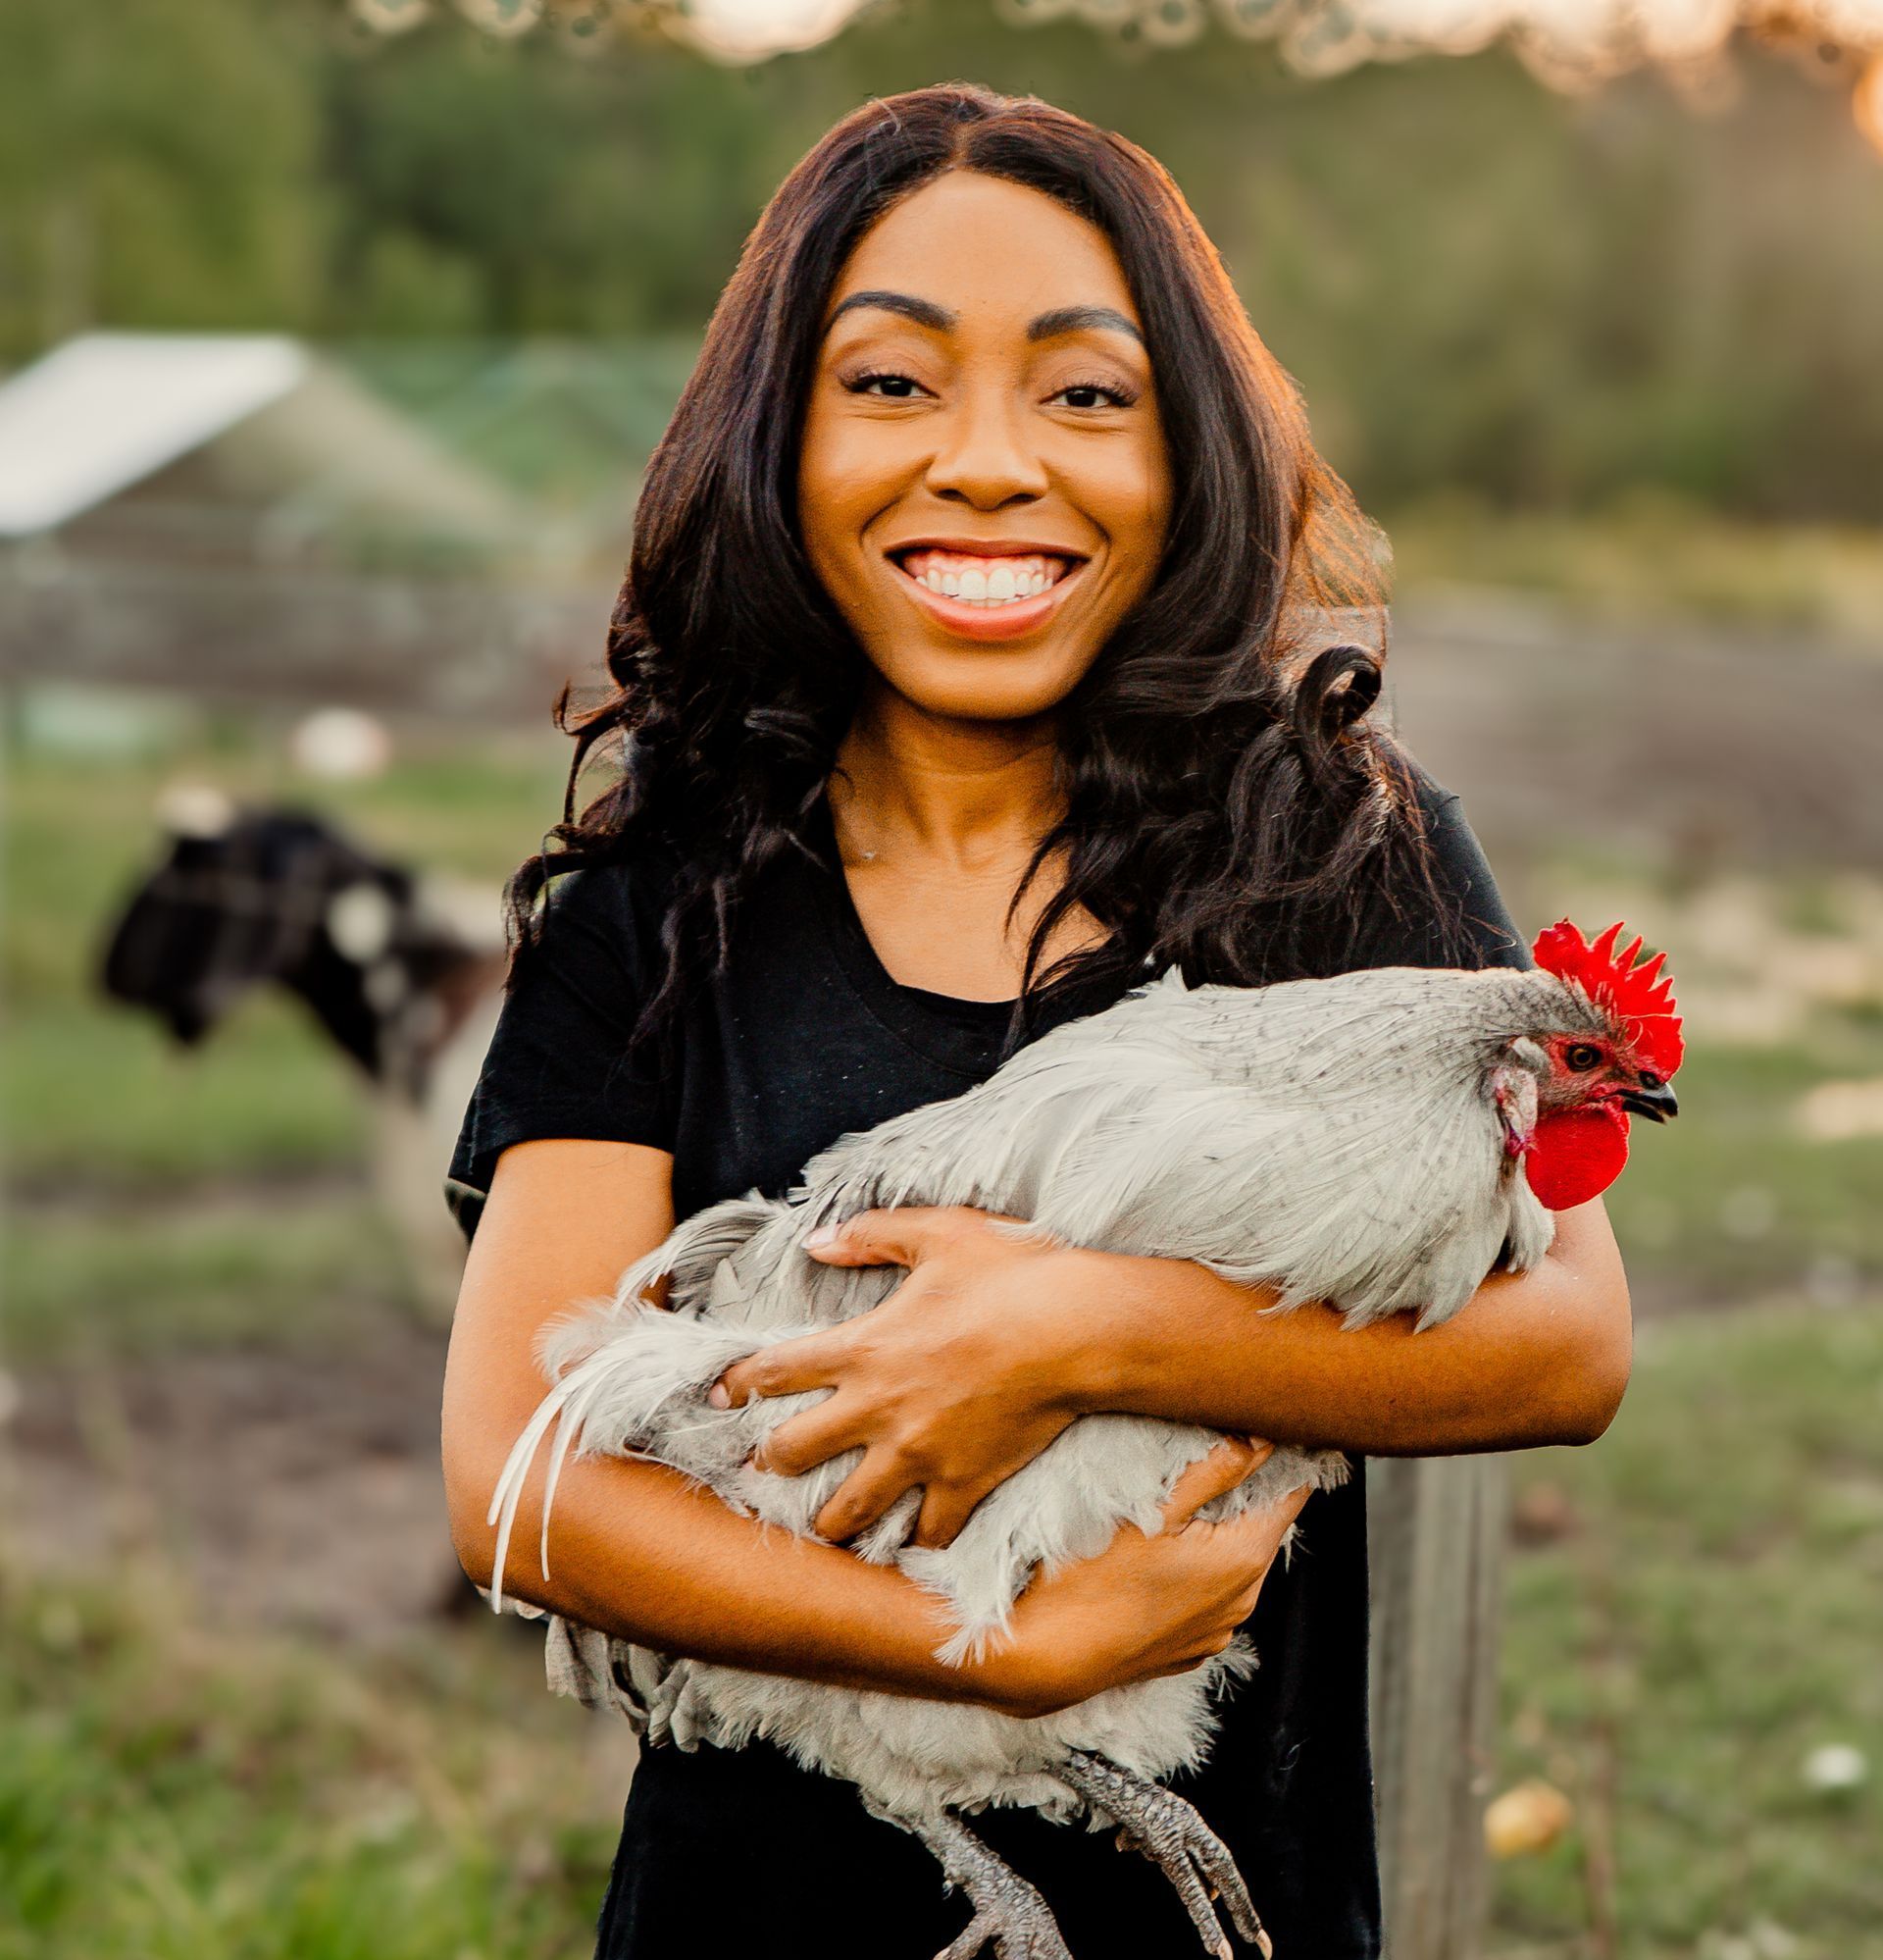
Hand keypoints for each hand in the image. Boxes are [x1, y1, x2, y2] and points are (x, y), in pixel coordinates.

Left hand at [713, 1207, 1107, 1548]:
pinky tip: (907, 1547)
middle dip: (768, 1464)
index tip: (718, 1396)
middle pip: (792, 1452)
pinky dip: (915, 1543)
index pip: (776, 1370)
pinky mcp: (964, 1484)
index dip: (738, 1384)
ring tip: (821, 1526)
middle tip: (763, 1468)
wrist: (1077, 1329)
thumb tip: (815, 1240)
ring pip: (848, 1510)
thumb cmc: (1010, 1274)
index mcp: (864, 1347)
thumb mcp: (938, 1233)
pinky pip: (928, 1534)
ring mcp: (919, 1453)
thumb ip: (870, 1235)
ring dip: (827, 1520)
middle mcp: (878, 1408)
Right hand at [976, 1437, 1312, 1718]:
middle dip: (1241, 1494)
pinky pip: (1207, 1596)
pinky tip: (1155, 1556)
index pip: (1289, 1496)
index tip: (1264, 1430)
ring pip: (1233, 1563)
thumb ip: (1214, 1468)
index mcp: (1243, 1560)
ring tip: (1172, 1507)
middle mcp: (1241, 1602)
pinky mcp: (1187, 1649)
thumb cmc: (1089, 1578)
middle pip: (1260, 1528)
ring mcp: (1215, 1631)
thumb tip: (1261, 1438)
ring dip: (1215, 1534)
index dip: (1280, 1460)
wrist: (1042, 1656)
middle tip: (1205, 1456)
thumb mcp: (1152, 1508)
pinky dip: (1195, 1571)